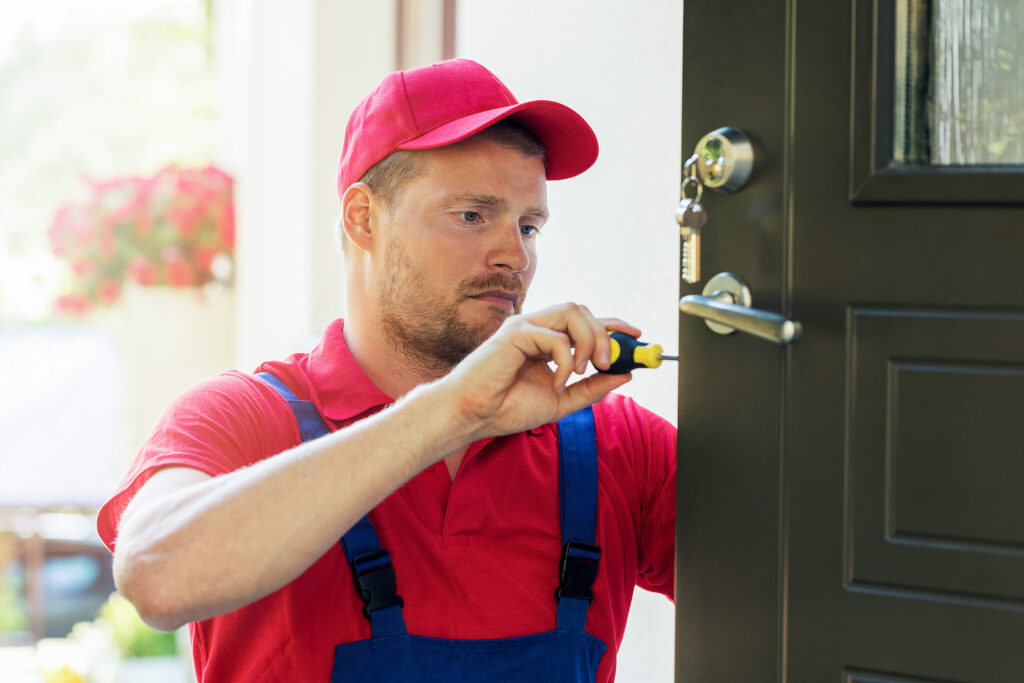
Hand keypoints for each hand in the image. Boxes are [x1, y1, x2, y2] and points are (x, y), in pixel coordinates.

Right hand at [439, 303, 641, 441]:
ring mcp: (524, 326)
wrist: (474, 416)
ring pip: (572, 311)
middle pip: (582, 310)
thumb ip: (591, 388)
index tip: (637, 335)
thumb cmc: (507, 408)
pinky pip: (555, 337)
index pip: (585, 321)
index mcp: (545, 341)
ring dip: (590, 339)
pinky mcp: (514, 333)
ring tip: (586, 369)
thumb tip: (625, 375)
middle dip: (606, 334)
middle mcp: (536, 328)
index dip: (613, 324)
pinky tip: (556, 381)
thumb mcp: (562, 401)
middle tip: (612, 363)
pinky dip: (565, 360)